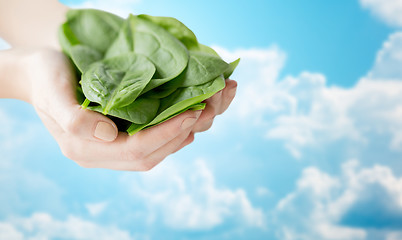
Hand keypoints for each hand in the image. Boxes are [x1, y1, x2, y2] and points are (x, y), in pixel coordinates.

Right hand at [19, 48, 235, 170]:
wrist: (38, 70)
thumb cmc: (43, 75)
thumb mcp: (50, 91)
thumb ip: (74, 118)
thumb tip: (111, 135)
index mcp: (85, 148)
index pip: (136, 150)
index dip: (166, 133)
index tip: (191, 112)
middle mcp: (102, 153)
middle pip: (152, 155)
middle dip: (182, 133)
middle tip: (208, 110)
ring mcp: (112, 146)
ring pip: (157, 151)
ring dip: (184, 133)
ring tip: (208, 111)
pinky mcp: (121, 134)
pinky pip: (154, 140)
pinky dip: (175, 130)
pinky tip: (189, 116)